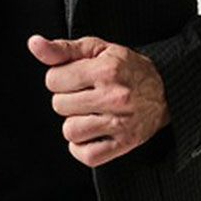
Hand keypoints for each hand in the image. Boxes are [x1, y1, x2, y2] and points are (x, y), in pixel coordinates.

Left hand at [27, 34, 169, 166]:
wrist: (165, 89)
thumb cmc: (127, 67)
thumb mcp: (97, 49)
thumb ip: (63, 48)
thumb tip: (34, 44)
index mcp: (105, 70)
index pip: (53, 80)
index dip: (59, 78)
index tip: (74, 78)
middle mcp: (113, 97)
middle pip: (59, 105)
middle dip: (67, 99)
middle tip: (85, 94)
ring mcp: (120, 123)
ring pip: (70, 131)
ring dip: (74, 123)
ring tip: (89, 112)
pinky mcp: (125, 144)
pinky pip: (87, 155)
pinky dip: (82, 147)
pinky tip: (91, 132)